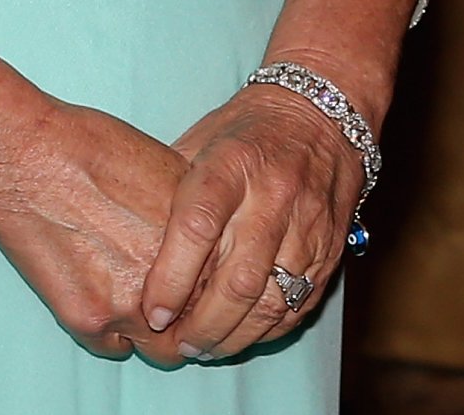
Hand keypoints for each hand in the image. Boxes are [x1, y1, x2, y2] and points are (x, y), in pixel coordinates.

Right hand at [0, 94, 192, 362]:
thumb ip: (190, 215)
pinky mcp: (90, 321)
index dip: (216, 285)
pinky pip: (115, 346)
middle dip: (191, 316)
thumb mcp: (163, 165)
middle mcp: (173, 277)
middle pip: (201, 322)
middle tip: (175, 303)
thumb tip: (204, 241)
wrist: (26, 157)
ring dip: (156, 333)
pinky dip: (112, 330)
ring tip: (139, 303)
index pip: (228, 285)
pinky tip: (101, 295)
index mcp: (197, 236)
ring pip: (163, 348)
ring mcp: (132, 305)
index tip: (203, 283)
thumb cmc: (89, 146)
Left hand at [138, 85, 365, 358]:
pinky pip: (299, 305)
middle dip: (203, 324)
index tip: (153, 312)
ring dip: (234, 337)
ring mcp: (307, 226)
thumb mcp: (201, 141)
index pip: (198, 226)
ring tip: (204, 349)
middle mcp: (273, 196)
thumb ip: (171, 188)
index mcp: (232, 164)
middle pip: (238, 279)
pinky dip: (268, 330)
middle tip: (176, 346)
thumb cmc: (245, 130)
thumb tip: (132, 240)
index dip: (172, 276)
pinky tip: (242, 336)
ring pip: (272, 302)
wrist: (320, 114)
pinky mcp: (331, 249)